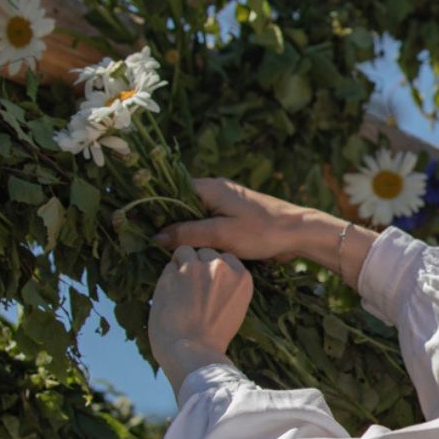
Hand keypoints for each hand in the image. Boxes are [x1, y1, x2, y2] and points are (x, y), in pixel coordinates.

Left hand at [150, 246, 253, 396]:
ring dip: (180, 264)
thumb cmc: (213, 337)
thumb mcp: (234, 308)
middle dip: (197, 264)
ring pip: (184, 251)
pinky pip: (168, 267)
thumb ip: (228, 287)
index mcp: (241, 277)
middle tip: (190, 285)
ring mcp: (195, 268)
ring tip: (177, 286)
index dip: (214, 267)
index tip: (209, 281)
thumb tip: (212, 276)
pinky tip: (168, 295)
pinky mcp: (172, 274)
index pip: (226, 257)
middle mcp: (221, 268)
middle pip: (206, 251)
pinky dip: (166, 278)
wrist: (192, 351)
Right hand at [154, 177, 310, 261]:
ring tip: (166, 250)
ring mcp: (225, 202)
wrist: (300, 233)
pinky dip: (198, 234)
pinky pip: (207, 222)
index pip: (169, 191)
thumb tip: (155, 237)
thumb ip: (188, 234)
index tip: (138, 227)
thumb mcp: (221, 234)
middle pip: (179, 204)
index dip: (153, 208)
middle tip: (149, 244)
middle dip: (166, 222)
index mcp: (209, 187)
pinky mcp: (233, 216)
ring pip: (193, 215)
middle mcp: (215, 190)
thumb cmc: (263, 231)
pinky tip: (191, 250)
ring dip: (183, 230)